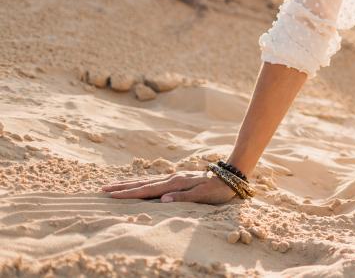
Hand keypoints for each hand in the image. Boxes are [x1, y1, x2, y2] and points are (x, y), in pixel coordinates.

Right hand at [101, 170, 239, 204]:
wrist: (231, 175)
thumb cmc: (218, 190)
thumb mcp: (203, 195)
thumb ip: (183, 197)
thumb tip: (162, 199)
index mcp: (175, 183)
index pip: (147, 190)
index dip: (128, 193)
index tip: (111, 195)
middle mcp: (171, 178)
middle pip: (142, 183)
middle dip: (122, 187)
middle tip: (102, 189)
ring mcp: (174, 177)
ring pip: (146, 180)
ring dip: (129, 183)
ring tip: (113, 185)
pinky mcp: (177, 179)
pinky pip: (153, 181)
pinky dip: (141, 182)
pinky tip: (137, 184)